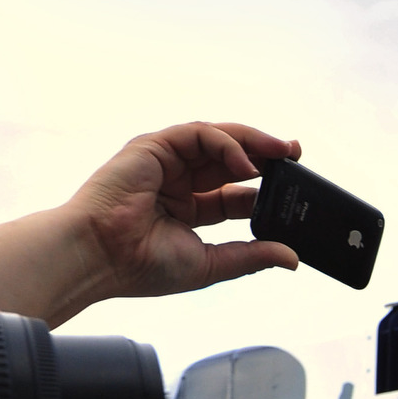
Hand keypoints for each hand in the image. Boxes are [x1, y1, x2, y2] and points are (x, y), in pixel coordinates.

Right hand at [64, 121, 301, 300]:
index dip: (268, 188)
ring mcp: (166, 162)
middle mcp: (179, 182)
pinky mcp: (153, 146)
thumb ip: (251, 256)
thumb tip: (291, 257)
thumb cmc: (140, 265)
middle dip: (267, 154)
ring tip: (283, 152)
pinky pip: (199, 133)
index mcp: (190, 209)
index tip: (297, 189)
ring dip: (254, 142)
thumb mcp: (210, 263)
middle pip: (231, 159)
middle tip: (297, 155)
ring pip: (218, 139)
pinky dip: (227, 143)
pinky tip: (247, 164)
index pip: (236, 192)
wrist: (100, 256)